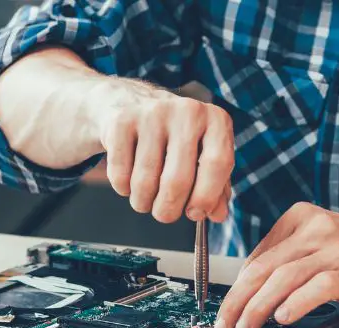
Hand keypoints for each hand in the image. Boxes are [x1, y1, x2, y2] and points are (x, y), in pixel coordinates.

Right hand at [91, 79, 233, 222]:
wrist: (129, 102)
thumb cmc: (172, 137)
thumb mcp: (201, 155)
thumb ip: (215, 187)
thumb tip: (217, 215)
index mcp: (215, 120)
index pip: (218, 164)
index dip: (205, 197)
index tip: (194, 213)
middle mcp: (187, 111)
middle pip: (177, 181)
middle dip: (168, 210)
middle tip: (163, 214)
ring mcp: (152, 114)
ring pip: (145, 182)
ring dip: (142, 202)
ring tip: (144, 198)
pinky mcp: (121, 121)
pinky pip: (120, 175)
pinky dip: (123, 188)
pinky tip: (128, 179)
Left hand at [214, 202, 338, 327]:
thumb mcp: (321, 238)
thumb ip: (289, 255)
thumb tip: (251, 287)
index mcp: (301, 218)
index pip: (257, 256)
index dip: (237, 287)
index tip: (227, 308)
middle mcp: (315, 230)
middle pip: (263, 268)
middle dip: (237, 300)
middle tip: (224, 324)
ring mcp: (335, 250)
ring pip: (283, 278)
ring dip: (258, 307)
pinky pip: (317, 287)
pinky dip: (296, 303)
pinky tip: (282, 318)